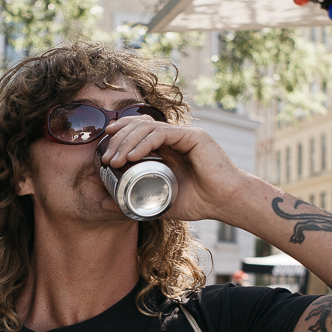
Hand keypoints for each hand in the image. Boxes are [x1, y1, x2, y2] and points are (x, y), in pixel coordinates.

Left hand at [101, 114, 247, 222]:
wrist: (227, 203)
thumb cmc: (200, 202)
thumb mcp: (160, 203)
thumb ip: (134, 202)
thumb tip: (105, 205)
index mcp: (170, 147)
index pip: (140, 130)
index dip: (120, 134)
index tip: (104, 148)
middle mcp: (177, 137)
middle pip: (140, 126)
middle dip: (119, 139)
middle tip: (106, 158)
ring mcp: (186, 134)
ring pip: (148, 127)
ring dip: (128, 141)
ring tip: (115, 160)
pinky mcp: (195, 137)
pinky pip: (163, 133)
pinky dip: (145, 143)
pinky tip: (133, 155)